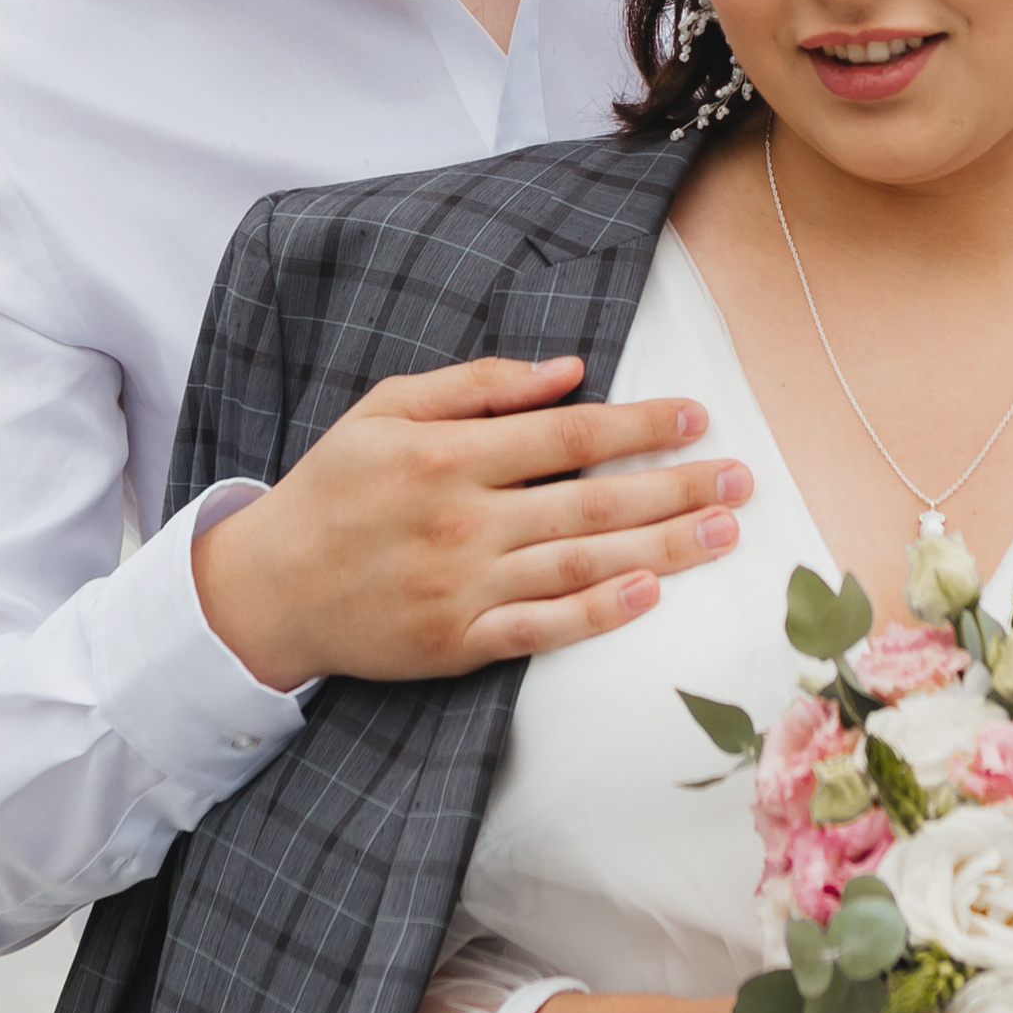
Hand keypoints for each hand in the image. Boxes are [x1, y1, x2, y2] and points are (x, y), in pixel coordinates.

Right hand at [192, 355, 752, 689]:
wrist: (271, 587)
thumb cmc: (335, 487)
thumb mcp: (388, 409)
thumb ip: (478, 384)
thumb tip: (570, 369)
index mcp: (446, 455)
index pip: (567, 435)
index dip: (639, 426)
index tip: (697, 418)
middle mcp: (461, 521)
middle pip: (591, 504)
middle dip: (675, 489)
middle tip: (741, 480)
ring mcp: (463, 587)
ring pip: (581, 566)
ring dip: (662, 549)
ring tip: (723, 532)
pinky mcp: (459, 642)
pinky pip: (542, 629)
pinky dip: (598, 615)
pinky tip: (650, 595)